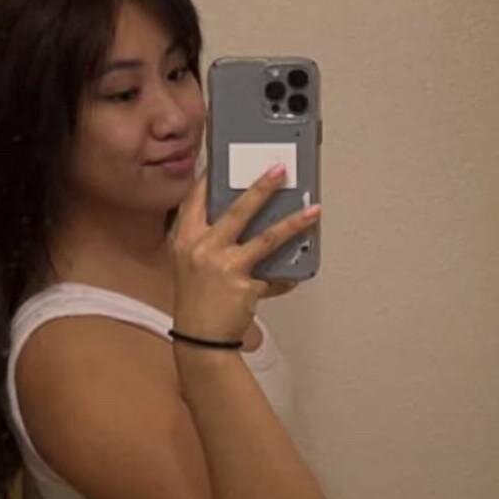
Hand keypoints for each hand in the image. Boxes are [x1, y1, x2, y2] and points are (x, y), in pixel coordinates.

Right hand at [169, 164, 320, 342]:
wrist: (200, 338)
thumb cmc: (196, 299)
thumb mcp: (191, 263)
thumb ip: (209, 238)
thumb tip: (245, 216)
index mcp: (185, 238)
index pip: (197, 198)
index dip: (213, 177)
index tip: (228, 160)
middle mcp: (202, 248)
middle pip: (238, 210)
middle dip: (262, 187)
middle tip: (280, 170)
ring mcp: (225, 266)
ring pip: (266, 237)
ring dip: (293, 222)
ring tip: (313, 210)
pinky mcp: (245, 285)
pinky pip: (274, 275)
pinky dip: (286, 275)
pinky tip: (296, 273)